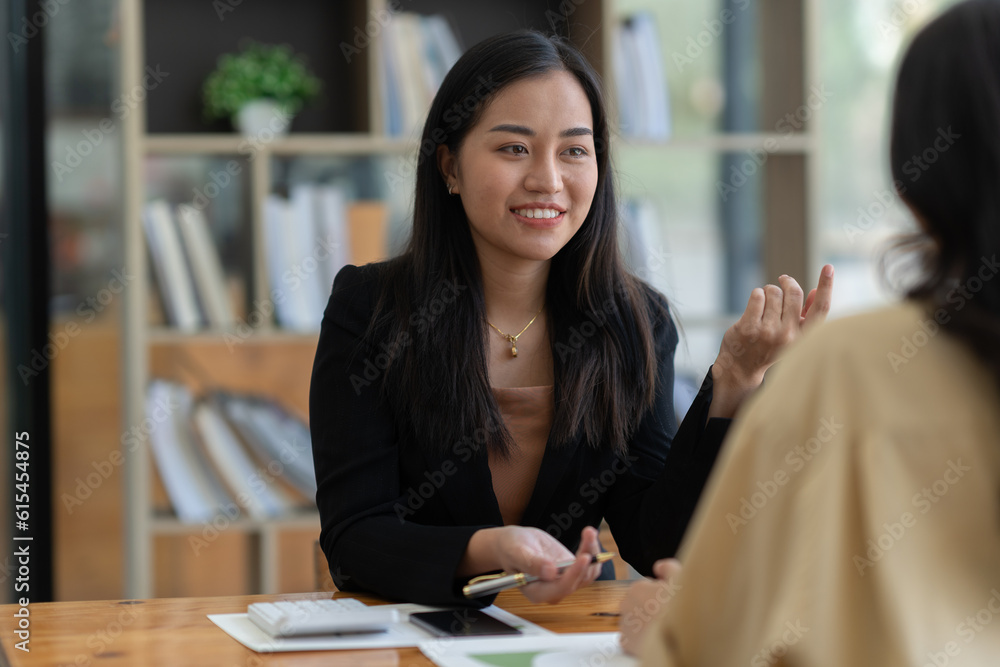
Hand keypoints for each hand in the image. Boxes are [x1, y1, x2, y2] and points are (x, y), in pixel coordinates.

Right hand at [459, 525, 603, 603]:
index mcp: (537, 592)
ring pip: (587, 572)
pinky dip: (591, 551)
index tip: (583, 557)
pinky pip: (588, 565)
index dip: (574, 574)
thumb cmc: (510, 549)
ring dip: (592, 552)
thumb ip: (531, 563)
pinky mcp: (571, 570)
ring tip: (589, 532)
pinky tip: (589, 536)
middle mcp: (553, 591)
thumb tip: (550, 572)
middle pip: (578, 581)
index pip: (561, 588)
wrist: (514, 543)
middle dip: (587, 558)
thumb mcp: (516, 552)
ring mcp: (564, 581)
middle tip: (588, 535)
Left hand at [619, 558, 681, 655]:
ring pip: (634, 621)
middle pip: (638, 604)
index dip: (660, 595)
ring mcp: (625, 624)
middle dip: (649, 609)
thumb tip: (659, 566)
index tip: (668, 602)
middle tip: (665, 616)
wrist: (677, 638)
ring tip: (660, 630)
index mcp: (637, 588)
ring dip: (643, 624)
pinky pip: (630, 639)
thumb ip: (667, 567)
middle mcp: (626, 605)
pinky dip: (638, 640)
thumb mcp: (679, 578)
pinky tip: (652, 640)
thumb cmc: (679, 608)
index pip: (646, 589)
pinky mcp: (626, 642)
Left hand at [709, 264, 833, 418]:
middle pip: (793, 293)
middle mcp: (788, 335)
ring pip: (773, 292)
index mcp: (803, 336)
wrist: (742, 367)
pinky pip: (757, 295)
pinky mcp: (748, 327)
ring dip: (769, 291)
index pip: (821, 309)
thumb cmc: (769, 346)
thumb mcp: (792, 334)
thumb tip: (815, 290)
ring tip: (765, 301)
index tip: (829, 267)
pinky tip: (755, 304)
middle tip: (782, 280)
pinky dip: (757, 294)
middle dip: (787, 282)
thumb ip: (806, 313)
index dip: (826, 286)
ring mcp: (767, 332)